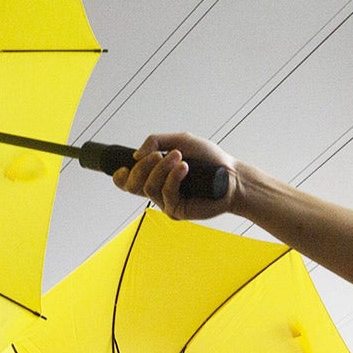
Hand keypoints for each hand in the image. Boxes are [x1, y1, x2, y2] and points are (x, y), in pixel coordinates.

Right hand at [113, 133, 239, 221]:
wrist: (232, 175)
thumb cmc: (209, 159)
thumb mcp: (182, 141)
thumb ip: (156, 142)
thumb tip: (136, 155)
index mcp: (156, 176)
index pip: (128, 182)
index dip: (119, 177)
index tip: (123, 166)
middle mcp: (158, 191)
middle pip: (132, 185)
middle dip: (142, 167)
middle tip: (159, 155)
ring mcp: (167, 202)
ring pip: (149, 187)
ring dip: (162, 169)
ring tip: (180, 158)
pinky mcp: (177, 210)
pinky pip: (166, 193)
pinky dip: (173, 177)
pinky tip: (185, 168)